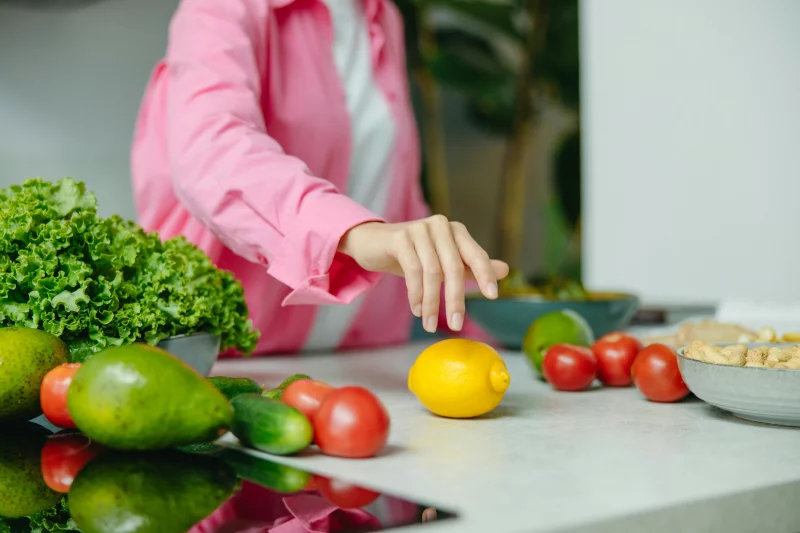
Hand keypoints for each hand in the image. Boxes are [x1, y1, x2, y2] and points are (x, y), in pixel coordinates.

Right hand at [338, 215, 508, 332]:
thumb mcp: (443, 263)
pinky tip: (417, 310)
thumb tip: (505, 271)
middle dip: (456, 299)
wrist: (373, 244)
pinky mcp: (400, 237)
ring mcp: (419, 229)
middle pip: (454, 267)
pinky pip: (413, 271)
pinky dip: (416, 295)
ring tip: (430, 324)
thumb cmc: (413, 256)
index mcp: (456, 231)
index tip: (493, 296)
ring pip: (432, 272)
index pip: (476, 254)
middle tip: (457, 325)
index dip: (485, 274)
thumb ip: (471, 267)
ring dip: (432, 303)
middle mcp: (440, 226)